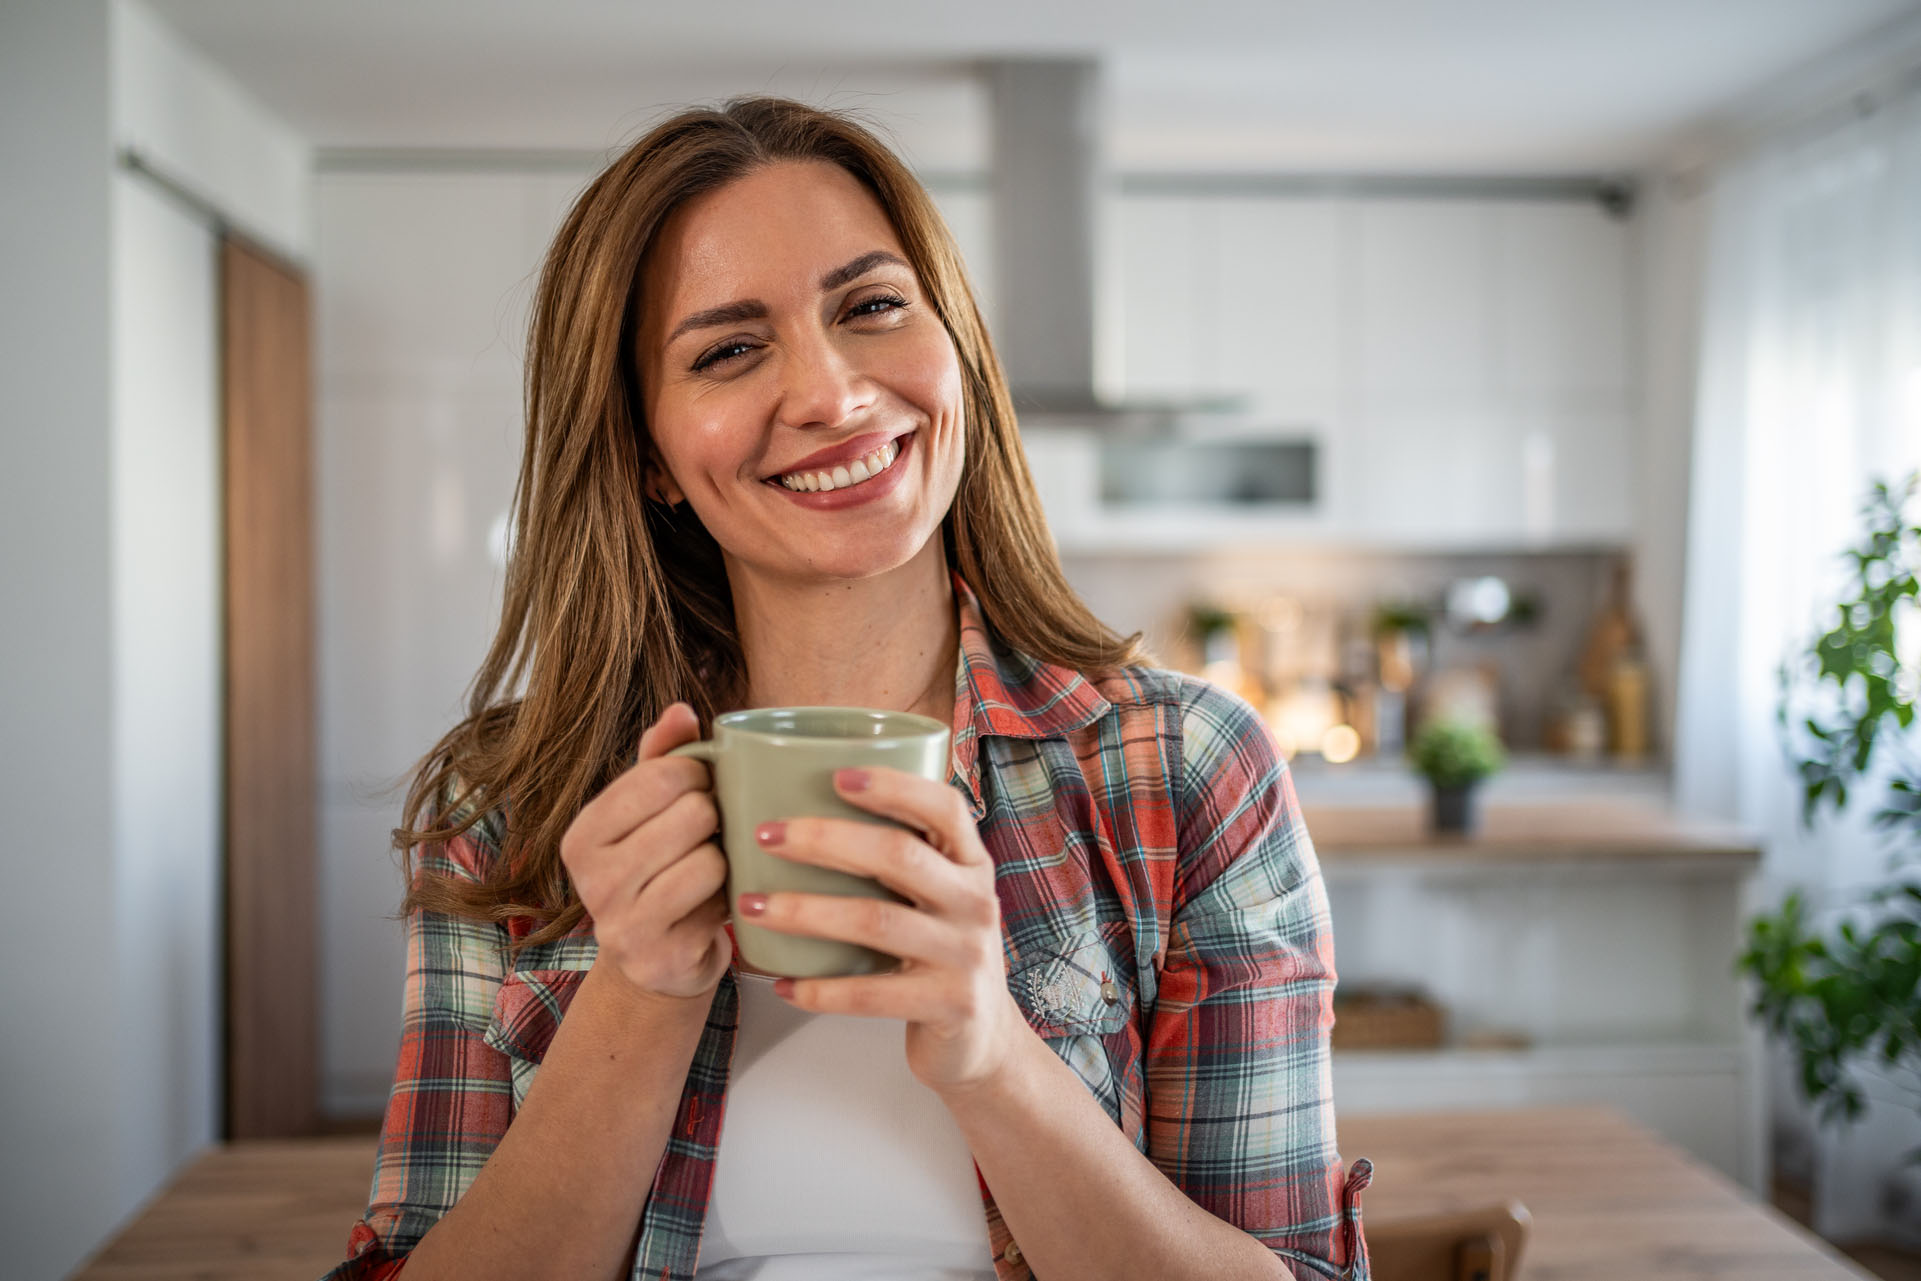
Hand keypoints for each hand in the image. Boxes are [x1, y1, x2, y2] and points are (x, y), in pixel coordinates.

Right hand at [559, 702, 731, 1001]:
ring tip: (712, 867)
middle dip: (716, 818)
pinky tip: (715, 903)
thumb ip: (664, 757)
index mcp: (582, 835)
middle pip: (693, 814)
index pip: (660, 775)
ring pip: (708, 859)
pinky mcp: (659, 957)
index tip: (702, 790)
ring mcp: (621, 923)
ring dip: (724, 859)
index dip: (700, 775)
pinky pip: (719, 901)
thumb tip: (681, 711)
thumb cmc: (659, 870)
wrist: (658, 961)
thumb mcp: (652, 811)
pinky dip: (730, 896)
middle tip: (711, 833)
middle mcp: (590, 880)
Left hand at [741, 767, 1025, 1094]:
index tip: (836, 775)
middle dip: (824, 840)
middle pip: (898, 855)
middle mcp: (976, 902)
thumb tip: (809, 809)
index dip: (893, 786)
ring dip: (805, 911)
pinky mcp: (949, 1004)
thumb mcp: (939, 897)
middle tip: (766, 835)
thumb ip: (902, 858)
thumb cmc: (940, 953)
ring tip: (752, 906)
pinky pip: (870, 994)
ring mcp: (966, 955)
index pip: (943, 808)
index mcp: (971, 863)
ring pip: (875, 921)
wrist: (983, 1039)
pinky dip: (819, 990)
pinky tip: (781, 983)